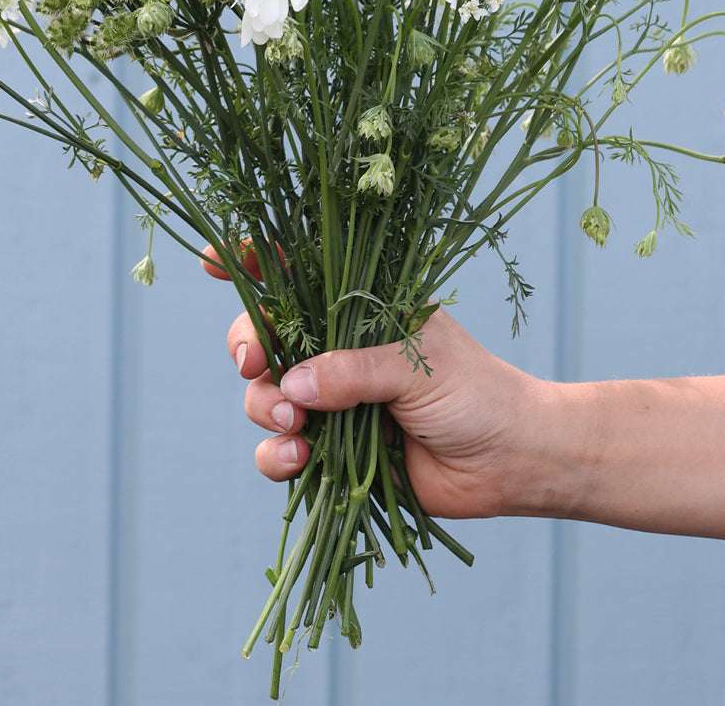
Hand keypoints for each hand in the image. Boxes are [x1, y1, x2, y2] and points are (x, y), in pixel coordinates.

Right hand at [204, 248, 568, 519]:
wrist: (509, 462)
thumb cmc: (475, 392)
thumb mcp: (416, 364)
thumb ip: (353, 370)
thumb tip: (291, 385)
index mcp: (358, 307)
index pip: (296, 273)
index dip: (250, 263)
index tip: (214, 264)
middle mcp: (336, 348)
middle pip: (263, 335)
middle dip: (248, 347)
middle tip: (255, 366)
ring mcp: (330, 400)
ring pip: (264, 395)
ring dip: (267, 408)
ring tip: (298, 425)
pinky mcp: (330, 452)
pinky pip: (279, 451)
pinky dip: (277, 457)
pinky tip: (299, 461)